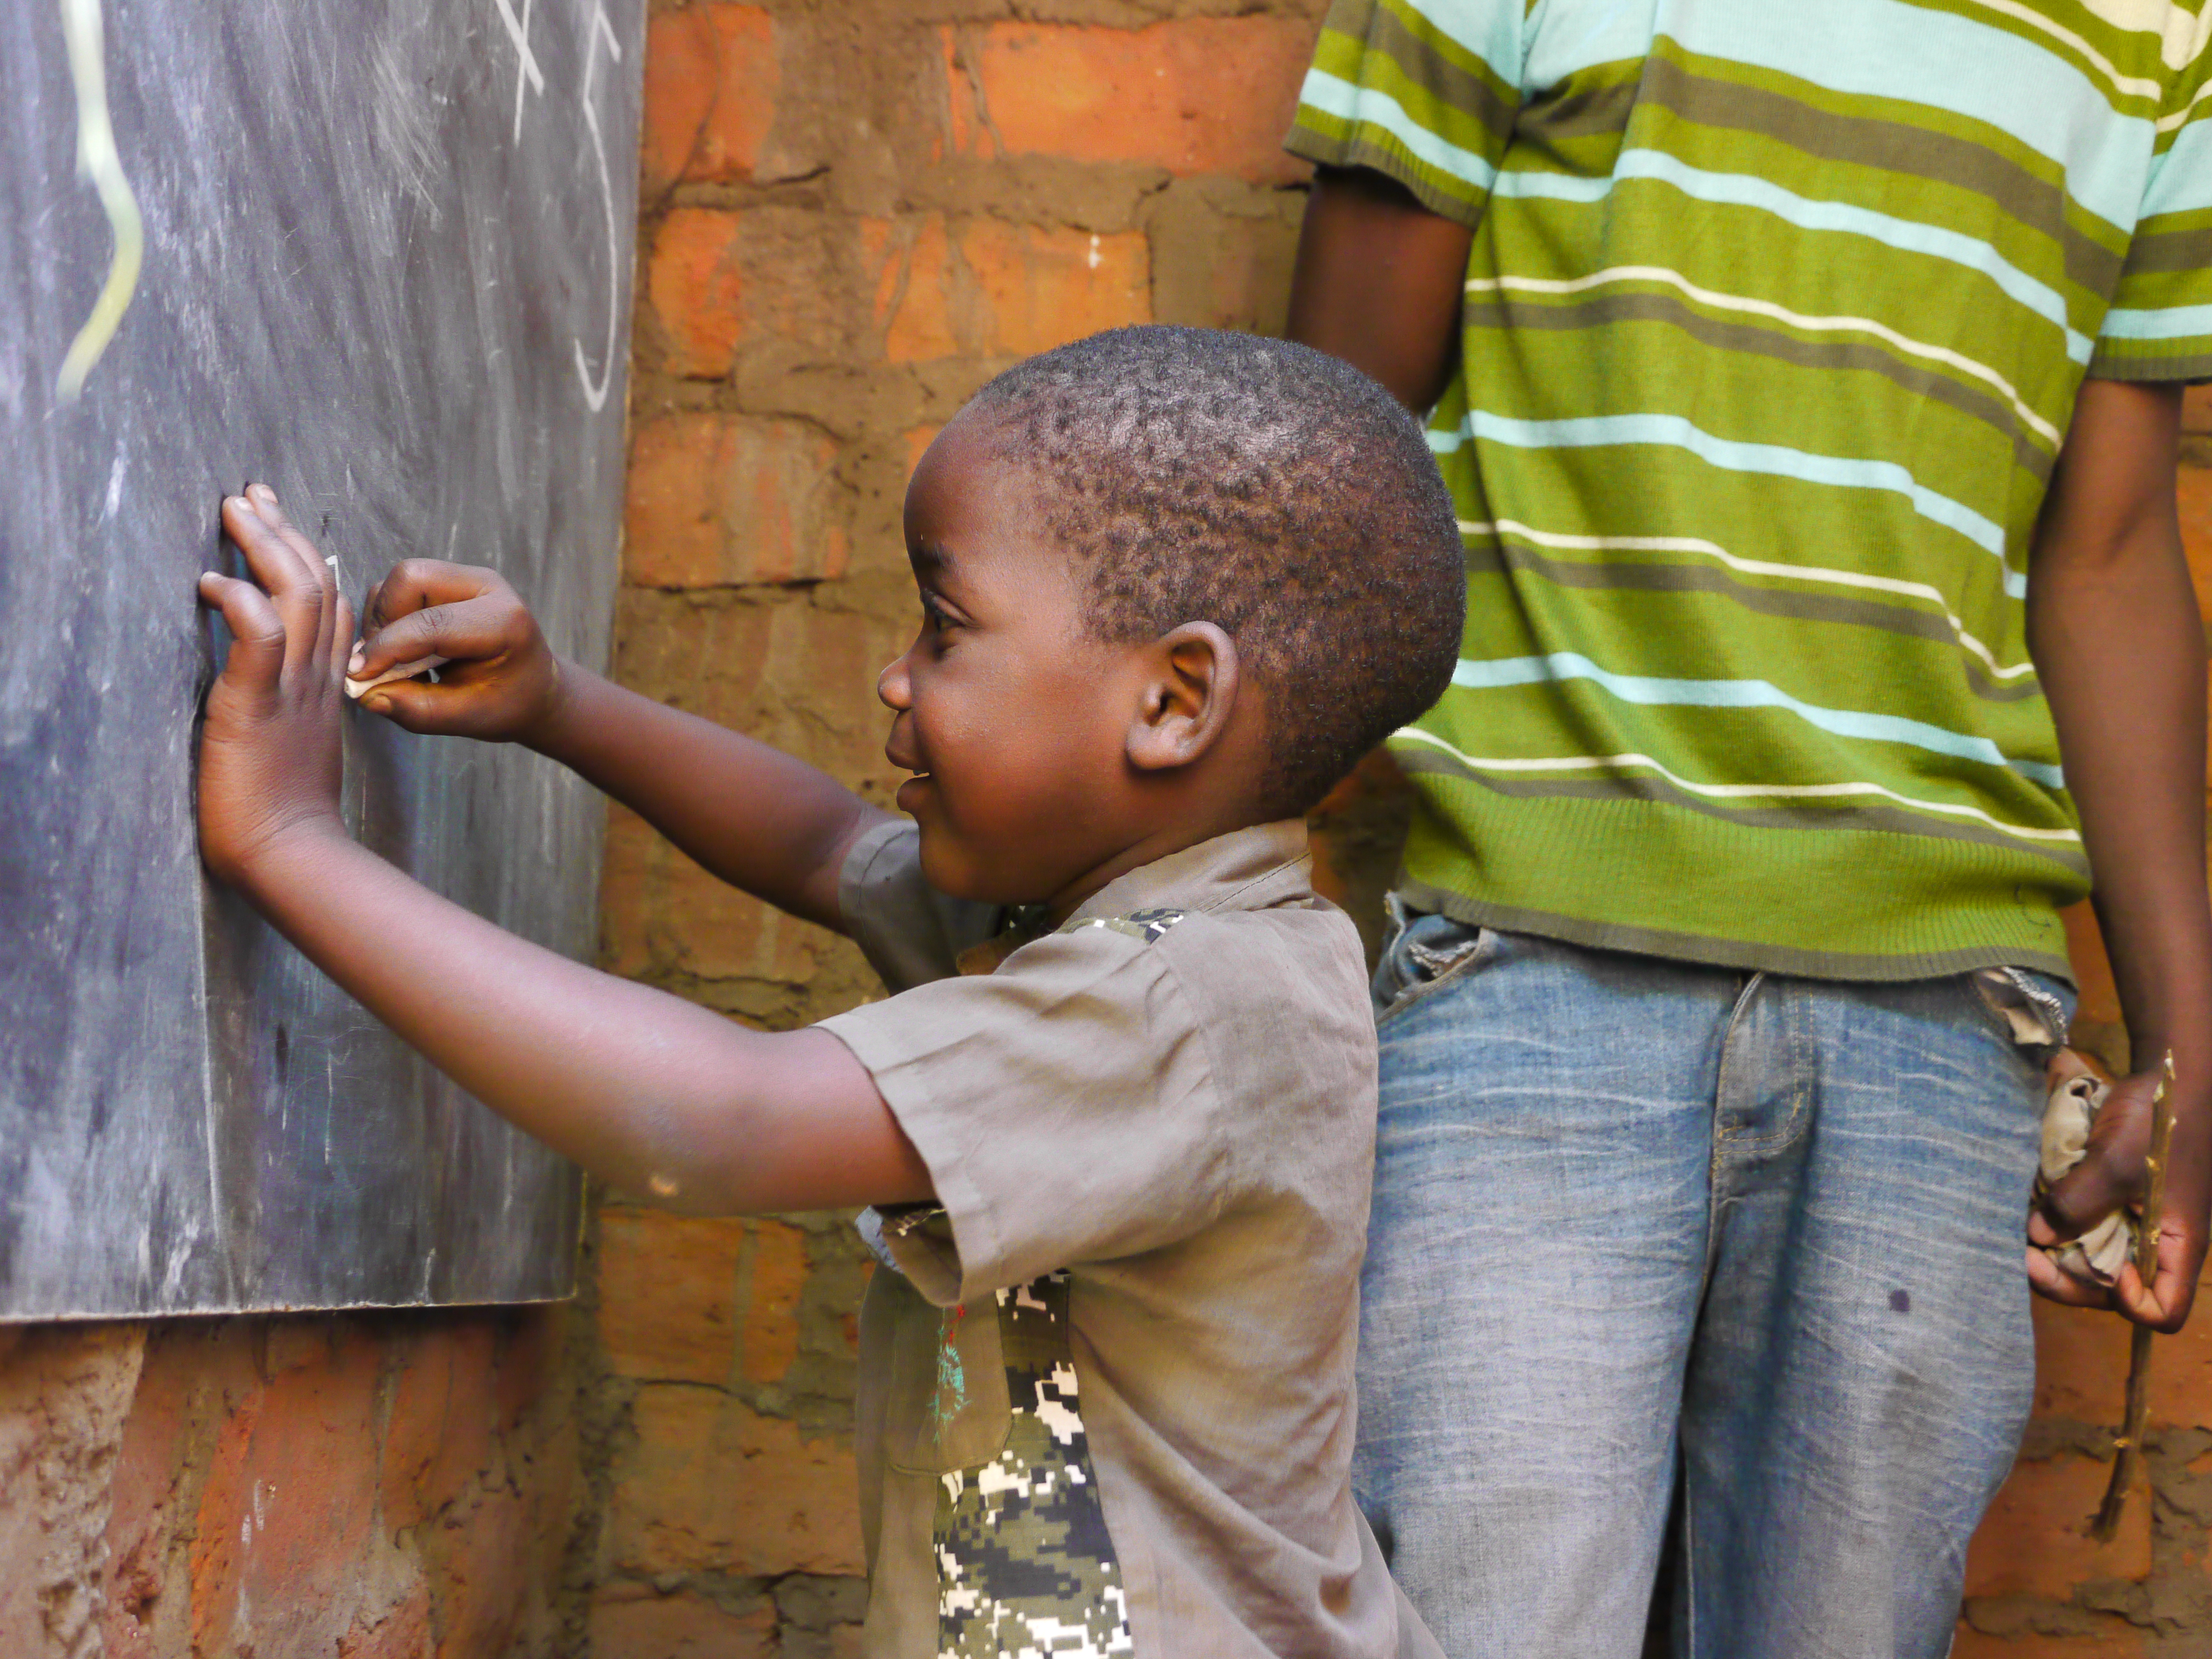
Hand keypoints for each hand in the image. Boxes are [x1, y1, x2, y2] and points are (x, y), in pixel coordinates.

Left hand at [196, 486, 354, 885]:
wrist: (292, 854)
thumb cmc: (287, 814)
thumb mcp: (301, 744)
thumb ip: (298, 702)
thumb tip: (272, 673)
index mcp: (332, 686)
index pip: (334, 606)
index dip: (308, 556)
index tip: (280, 521)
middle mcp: (320, 678)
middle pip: (317, 585)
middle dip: (283, 532)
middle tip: (252, 494)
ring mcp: (292, 689)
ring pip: (296, 597)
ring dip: (264, 547)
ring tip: (235, 510)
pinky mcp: (256, 704)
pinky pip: (258, 638)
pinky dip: (240, 602)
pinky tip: (214, 583)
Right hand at [348, 560, 561, 742]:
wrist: (535, 687)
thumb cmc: (509, 704)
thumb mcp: (470, 719)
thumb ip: (419, 710)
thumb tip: (366, 694)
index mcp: (504, 621)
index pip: (432, 624)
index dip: (387, 649)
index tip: (357, 676)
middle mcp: (486, 586)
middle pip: (410, 578)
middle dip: (384, 622)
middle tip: (381, 665)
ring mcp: (468, 577)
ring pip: (400, 580)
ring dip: (385, 620)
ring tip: (402, 662)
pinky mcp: (450, 579)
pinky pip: (402, 588)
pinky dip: (392, 618)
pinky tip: (407, 650)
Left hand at [2027, 1061, 2208, 1331]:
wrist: (2169, 1077)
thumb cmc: (2159, 1122)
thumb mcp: (2116, 1162)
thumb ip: (2079, 1203)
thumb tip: (2039, 1236)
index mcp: (2177, 1245)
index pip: (2162, 1311)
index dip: (2128, 1304)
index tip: (2097, 1272)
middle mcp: (2156, 1244)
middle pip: (2113, 1291)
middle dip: (2068, 1279)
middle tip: (2024, 1255)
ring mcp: (2134, 1224)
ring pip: (2092, 1260)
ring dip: (2057, 1253)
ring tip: (2020, 1235)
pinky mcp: (2113, 1202)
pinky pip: (2085, 1228)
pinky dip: (2059, 1226)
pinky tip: (2031, 1211)